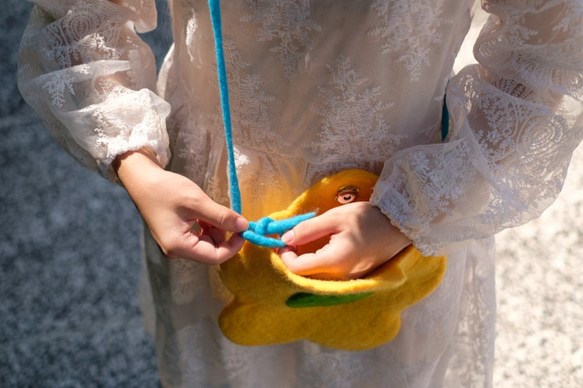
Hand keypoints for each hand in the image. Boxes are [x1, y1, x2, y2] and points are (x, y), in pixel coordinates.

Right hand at [114, 149, 247, 264]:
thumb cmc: (165, 189)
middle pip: (211, 251)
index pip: (215, 257)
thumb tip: (244, 226)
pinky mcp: (176, 236)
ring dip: (216, 228)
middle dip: (224, 234)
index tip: (244, 229)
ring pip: (207, 243)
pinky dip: (207, 226)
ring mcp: (175, 244)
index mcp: (179, 246)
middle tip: (229, 214)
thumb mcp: (196, 201)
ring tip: (211, 209)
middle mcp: (176, 250)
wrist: (142, 180)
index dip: (233, 246)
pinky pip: (199, 237)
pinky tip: (204, 212)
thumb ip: (221, 216)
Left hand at [278, 202, 410, 279]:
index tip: (283, 239)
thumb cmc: (367, 218)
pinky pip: (327, 276)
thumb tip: (285, 239)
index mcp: (334, 262)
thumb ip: (307, 230)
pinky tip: (316, 249)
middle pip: (305, 275)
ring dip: (304, 262)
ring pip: (315, 277)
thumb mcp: (334, 218)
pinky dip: (316, 264)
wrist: (398, 226)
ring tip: (302, 241)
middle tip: (289, 239)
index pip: (297, 268)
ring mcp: (348, 280)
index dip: (284, 255)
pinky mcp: (353, 278)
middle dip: (292, 258)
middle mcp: (340, 277)